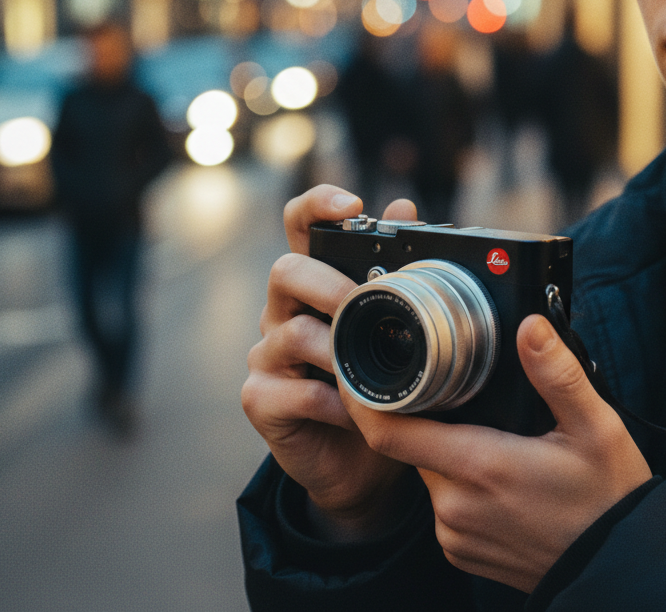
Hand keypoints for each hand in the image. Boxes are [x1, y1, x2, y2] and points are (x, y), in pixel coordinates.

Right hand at [242, 184, 419, 539]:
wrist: (363, 462)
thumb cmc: (377, 382)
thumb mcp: (392, 326)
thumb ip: (394, 268)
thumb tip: (405, 205)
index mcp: (313, 282)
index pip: (299, 225)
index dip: (317, 205)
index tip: (351, 203)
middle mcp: (282, 310)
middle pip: (284, 270)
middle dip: (326, 283)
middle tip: (361, 304)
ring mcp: (267, 355)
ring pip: (290, 333)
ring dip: (337, 352)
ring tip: (369, 371)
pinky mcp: (261, 399)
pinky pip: (296, 393)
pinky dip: (335, 404)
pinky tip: (358, 415)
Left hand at [341, 313, 651, 592]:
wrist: (624, 570)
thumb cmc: (609, 499)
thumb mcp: (596, 427)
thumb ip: (557, 373)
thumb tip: (530, 325)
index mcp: (478, 467)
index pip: (390, 432)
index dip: (362, 401)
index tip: (354, 372)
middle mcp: (455, 506)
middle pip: (410, 444)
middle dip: (425, 415)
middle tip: (454, 392)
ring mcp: (455, 534)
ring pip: (426, 471)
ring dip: (442, 448)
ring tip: (486, 432)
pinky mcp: (461, 551)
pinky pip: (440, 503)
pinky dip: (454, 481)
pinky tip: (492, 472)